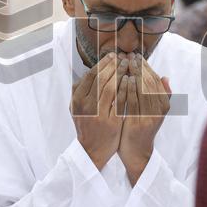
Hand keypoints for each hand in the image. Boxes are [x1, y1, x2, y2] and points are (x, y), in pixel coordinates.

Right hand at [71, 52, 126, 167]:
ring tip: (129, 65)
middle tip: (123, 58)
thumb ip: (79, 90)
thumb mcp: (76, 108)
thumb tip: (87, 72)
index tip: (112, 56)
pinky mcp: (110, 121)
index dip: (103, 63)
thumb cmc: (86, 126)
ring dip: (121, 73)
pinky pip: (119, 100)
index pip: (91, 75)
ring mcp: (98, 114)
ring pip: (110, 87)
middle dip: (113, 65)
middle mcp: (86, 106)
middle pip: (101, 79)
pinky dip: (125, 88)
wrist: (92, 150)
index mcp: (77, 100)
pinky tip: (131, 80)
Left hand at [117, 55, 170, 184]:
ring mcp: (150, 118)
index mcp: (164, 105)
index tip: (137, 56)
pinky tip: (124, 79)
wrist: (137, 152)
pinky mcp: (139, 124)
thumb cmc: (141, 127)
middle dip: (140, 67)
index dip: (147, 66)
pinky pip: (134, 102)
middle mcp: (159, 111)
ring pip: (143, 90)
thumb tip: (165, 77)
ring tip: (126, 62)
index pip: (156, 80)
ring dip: (134, 74)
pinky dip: (130, 89)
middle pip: (150, 83)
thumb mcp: (153, 111)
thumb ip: (159, 95)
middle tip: (130, 55)